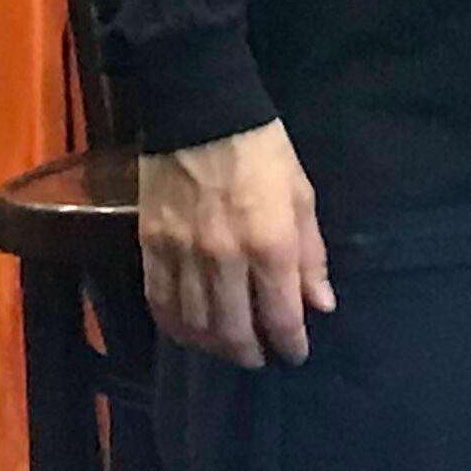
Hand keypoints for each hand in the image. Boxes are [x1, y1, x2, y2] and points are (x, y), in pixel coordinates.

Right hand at [140, 123, 334, 368]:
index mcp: (270, 244)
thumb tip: (320, 305)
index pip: (280, 317)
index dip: (290, 345)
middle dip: (250, 354)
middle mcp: (225, 258)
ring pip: (195, 324)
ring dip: (213, 346)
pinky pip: (159, 301)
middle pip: (234, 331)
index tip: (295, 354)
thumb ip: (311, 255)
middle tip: (258, 358)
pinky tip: (187, 332)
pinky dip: (175, 325)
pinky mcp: (151, 245)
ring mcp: (183, 254)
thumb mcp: (301, 197)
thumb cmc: (262, 151)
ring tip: (226, 347)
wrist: (200, 112)